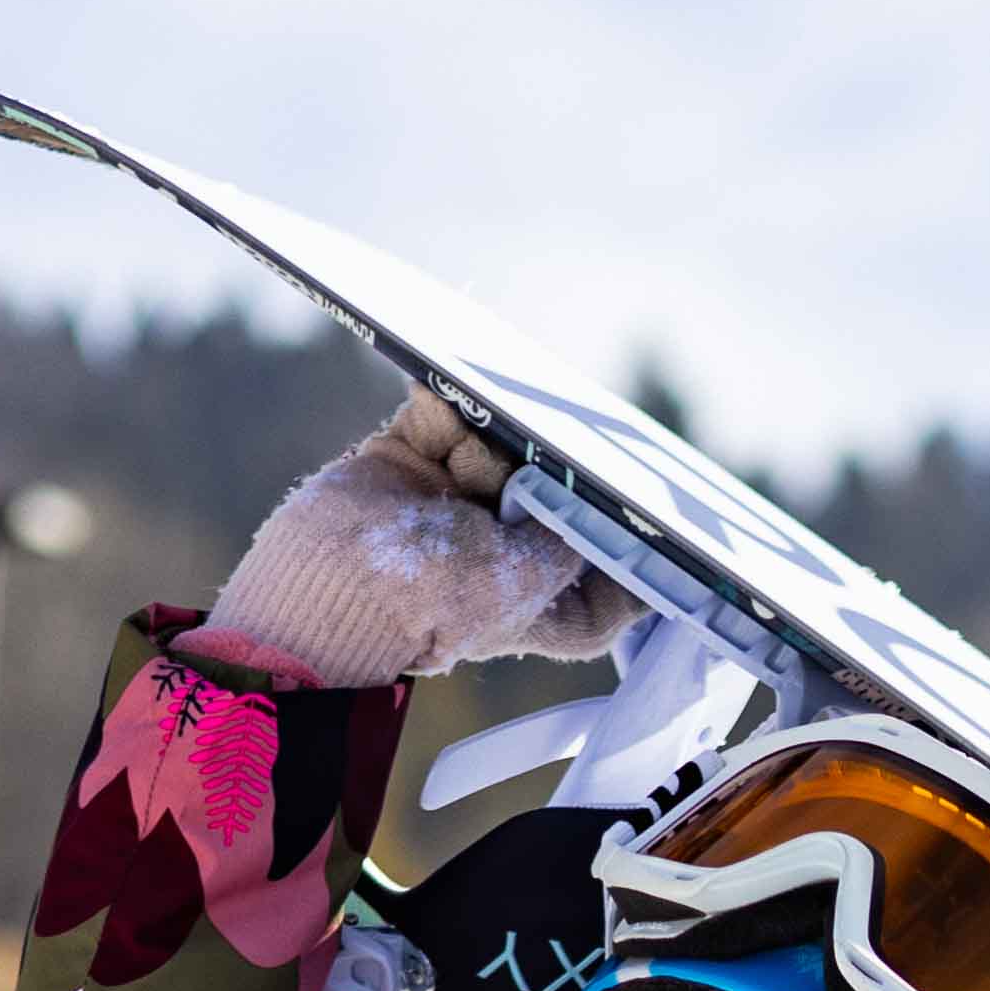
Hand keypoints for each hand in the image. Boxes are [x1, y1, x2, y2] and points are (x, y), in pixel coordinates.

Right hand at [199, 388, 637, 688]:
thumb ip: (565, 538)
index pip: (608, 577)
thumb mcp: (521, 578)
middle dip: (557, 463)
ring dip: (494, 433)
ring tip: (483, 438)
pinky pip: (444, 412)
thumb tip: (594, 504)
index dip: (638, 545)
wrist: (326, 584)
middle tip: (562, 444)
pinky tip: (447, 388)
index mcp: (539, 600)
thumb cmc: (427, 602)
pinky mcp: (413, 460)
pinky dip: (445, 400)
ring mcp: (457, 501)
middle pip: (557, 488)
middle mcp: (503, 549)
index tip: (663, 513)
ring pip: (502, 441)